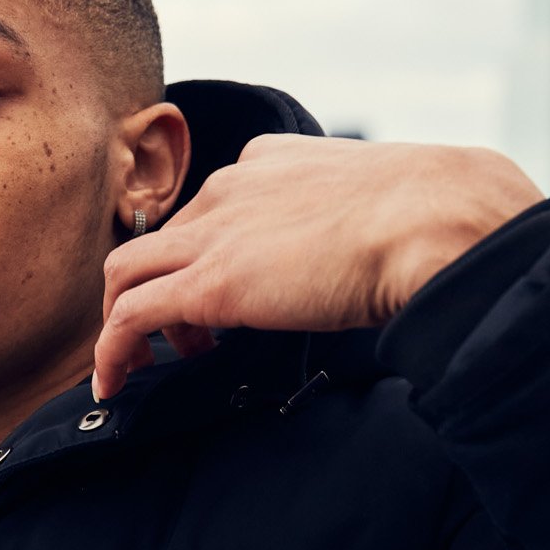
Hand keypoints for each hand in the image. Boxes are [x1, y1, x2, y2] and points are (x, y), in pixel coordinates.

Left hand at [93, 134, 541, 399]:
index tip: (226, 298)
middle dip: (163, 289)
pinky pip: (129, 317)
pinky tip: (115, 385)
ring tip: (143, 367)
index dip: (208, 254)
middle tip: (187, 340)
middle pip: (164, 239)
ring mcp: (215, 234)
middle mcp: (231, 188)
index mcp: (273, 163)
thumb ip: (363, 226)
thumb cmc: (438, 215)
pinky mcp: (209, 284)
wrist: (437, 219)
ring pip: (126, 271)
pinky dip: (112, 353)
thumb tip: (388, 262)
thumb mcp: (388, 207)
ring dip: (125, 320)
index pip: (214, 207)